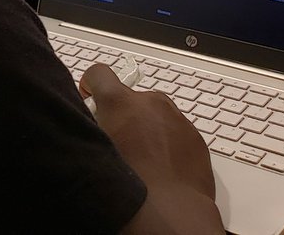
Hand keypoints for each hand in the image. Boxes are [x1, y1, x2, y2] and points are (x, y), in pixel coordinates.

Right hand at [82, 64, 221, 233]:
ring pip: (156, 114)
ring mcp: (176, 118)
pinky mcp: (196, 137)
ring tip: (143, 159)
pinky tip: (161, 167)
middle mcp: (150, 103)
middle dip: (124, 113)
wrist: (170, 210)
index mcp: (120, 101)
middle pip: (131, 96)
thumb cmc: (130, 182)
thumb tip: (87, 119)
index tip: (91, 98)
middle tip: (119, 140)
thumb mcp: (94, 145)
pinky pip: (176, 131)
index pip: (99, 73)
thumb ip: (91, 123)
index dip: (92, 85)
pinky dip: (168, 143)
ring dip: (148, 128)